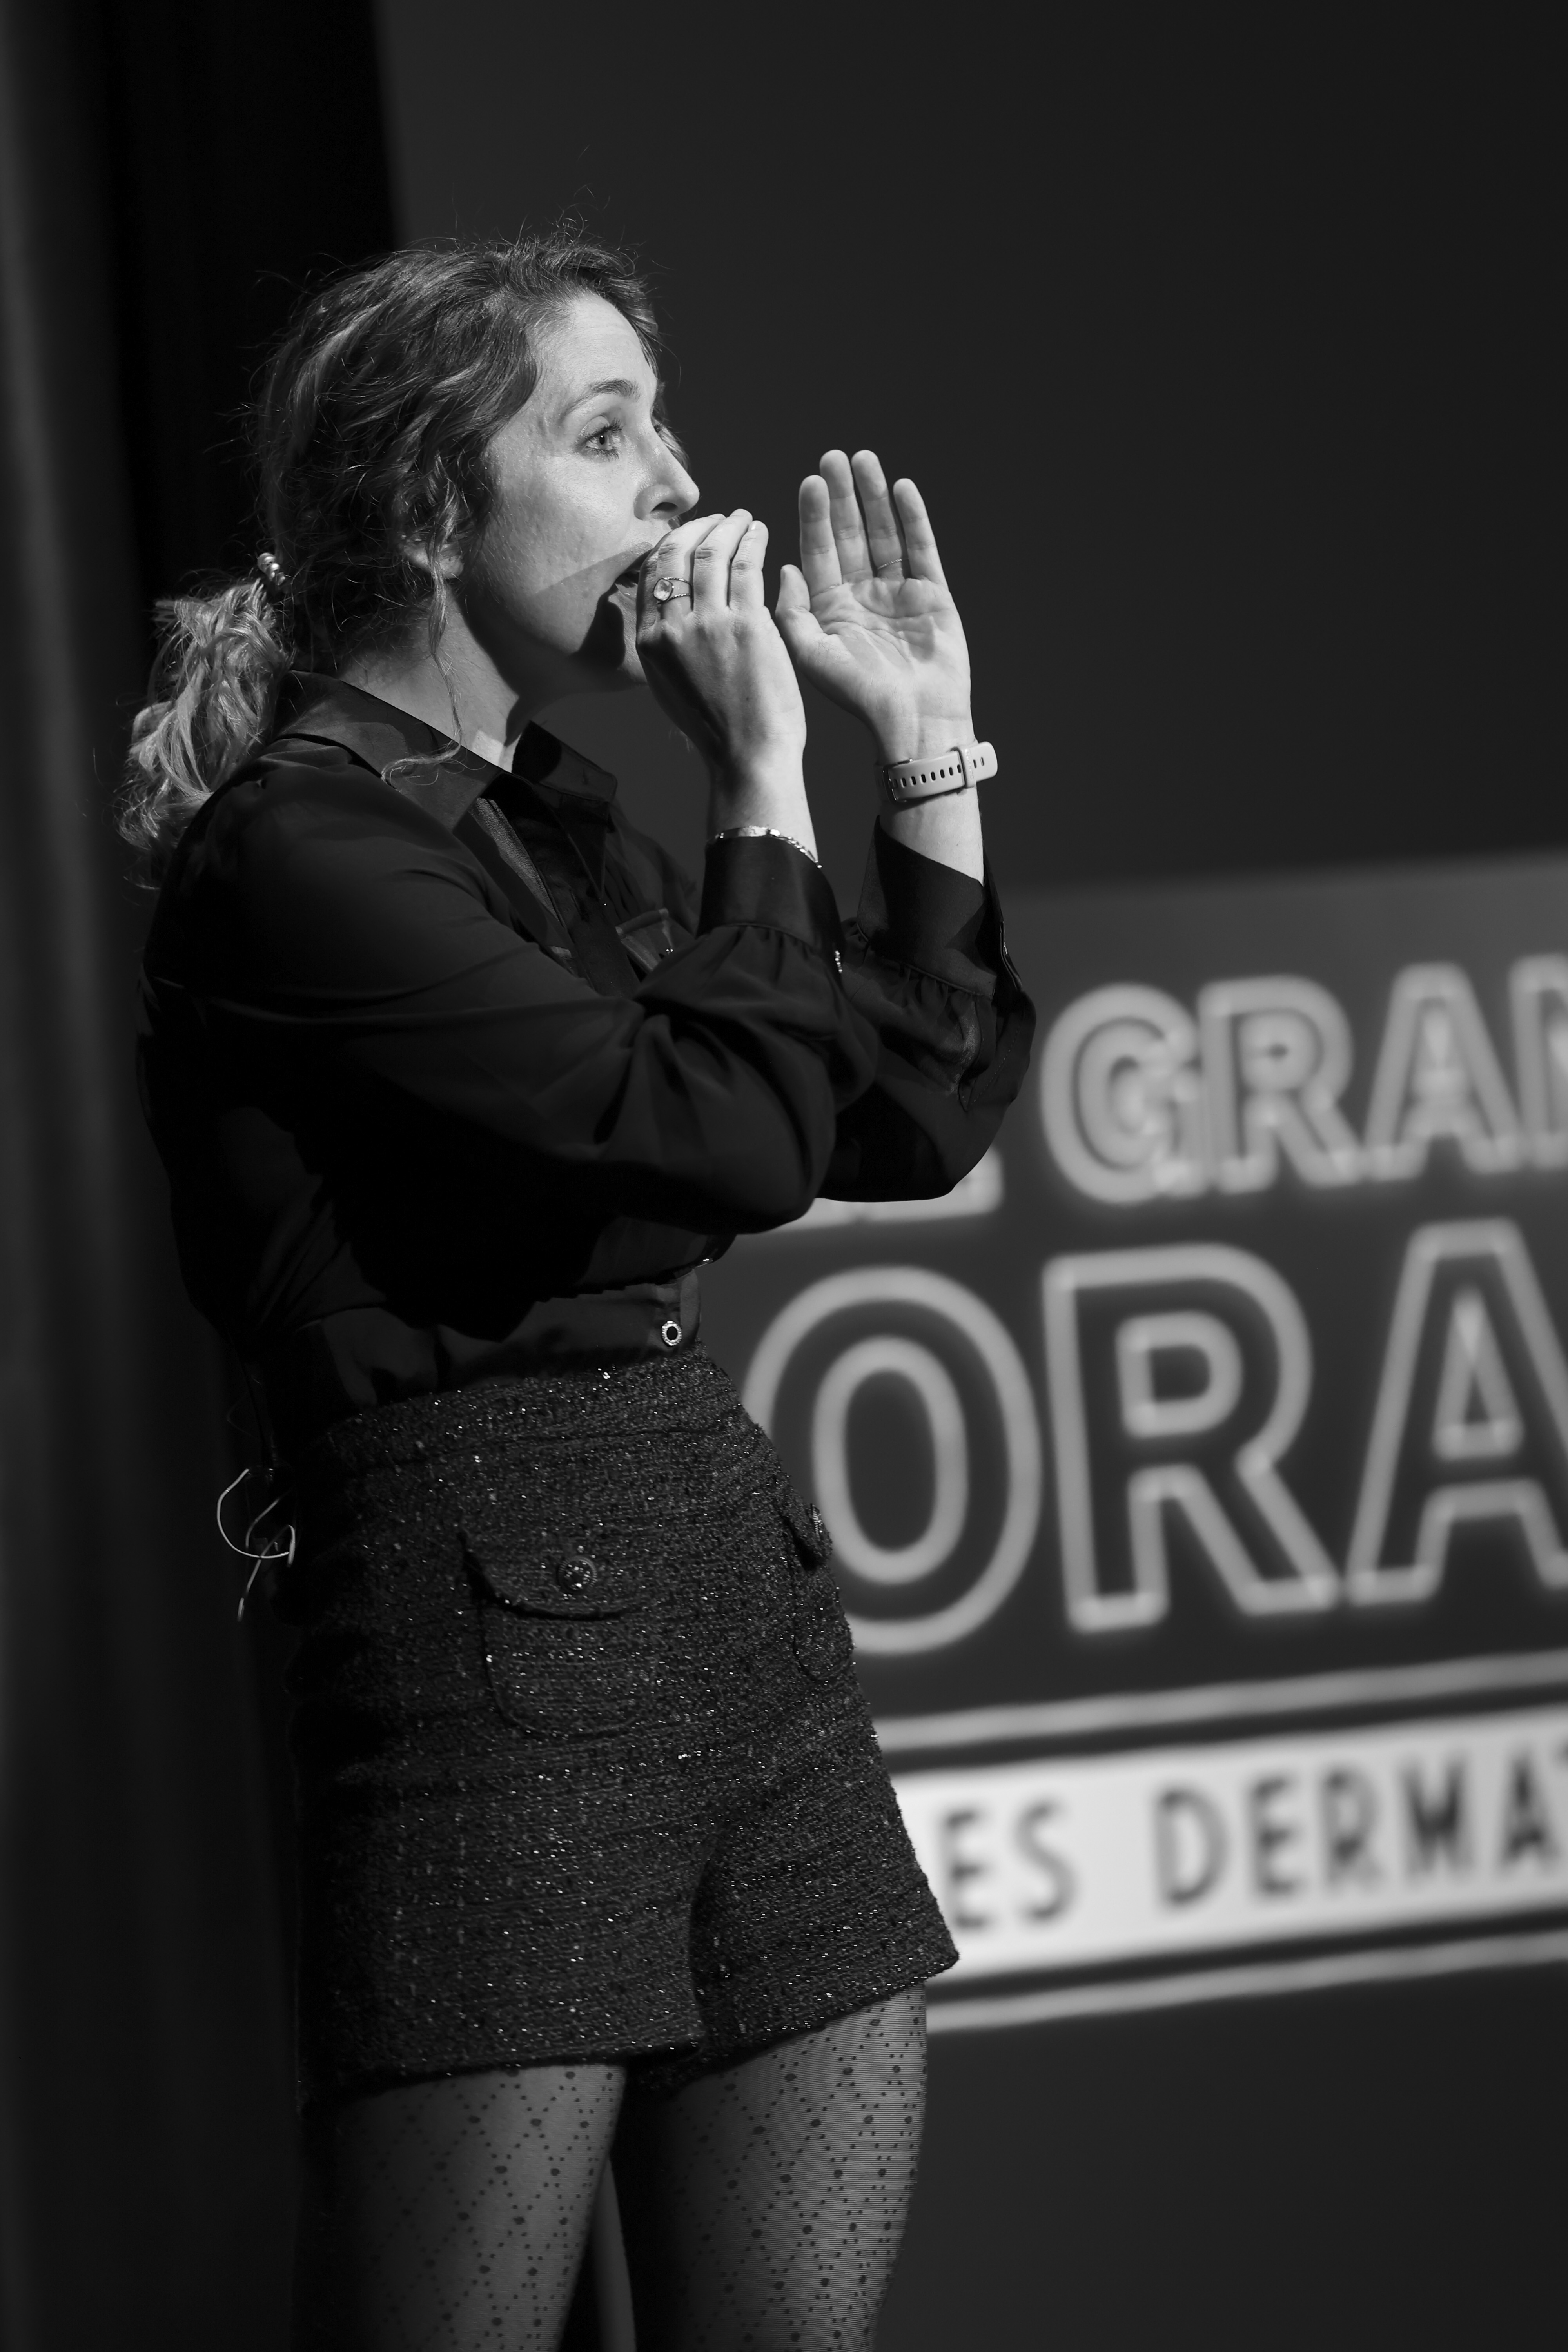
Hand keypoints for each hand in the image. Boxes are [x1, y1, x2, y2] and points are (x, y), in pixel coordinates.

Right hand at [636, 510, 808, 817]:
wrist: (746, 757)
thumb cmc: (718, 730)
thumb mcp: (672, 687)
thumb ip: (667, 646)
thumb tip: (668, 612)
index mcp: (650, 643)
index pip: (651, 575)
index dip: (670, 545)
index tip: (690, 535)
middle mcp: (672, 629)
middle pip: (675, 555)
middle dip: (697, 528)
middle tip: (719, 519)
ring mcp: (709, 625)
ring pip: (711, 554)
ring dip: (729, 527)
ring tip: (744, 519)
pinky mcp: (747, 624)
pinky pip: (747, 566)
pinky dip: (753, 542)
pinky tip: (761, 533)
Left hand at [775, 451, 972, 763]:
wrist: (913, 721)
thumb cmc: (859, 696)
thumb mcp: (811, 656)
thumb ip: (792, 612)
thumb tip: (782, 567)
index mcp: (830, 608)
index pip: (818, 552)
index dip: (813, 516)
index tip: (810, 482)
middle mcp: (862, 595)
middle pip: (850, 535)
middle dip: (842, 496)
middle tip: (832, 457)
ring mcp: (898, 592)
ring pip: (883, 534)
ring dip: (874, 498)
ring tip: (864, 460)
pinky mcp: (931, 594)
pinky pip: (921, 548)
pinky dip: (913, 519)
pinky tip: (902, 488)